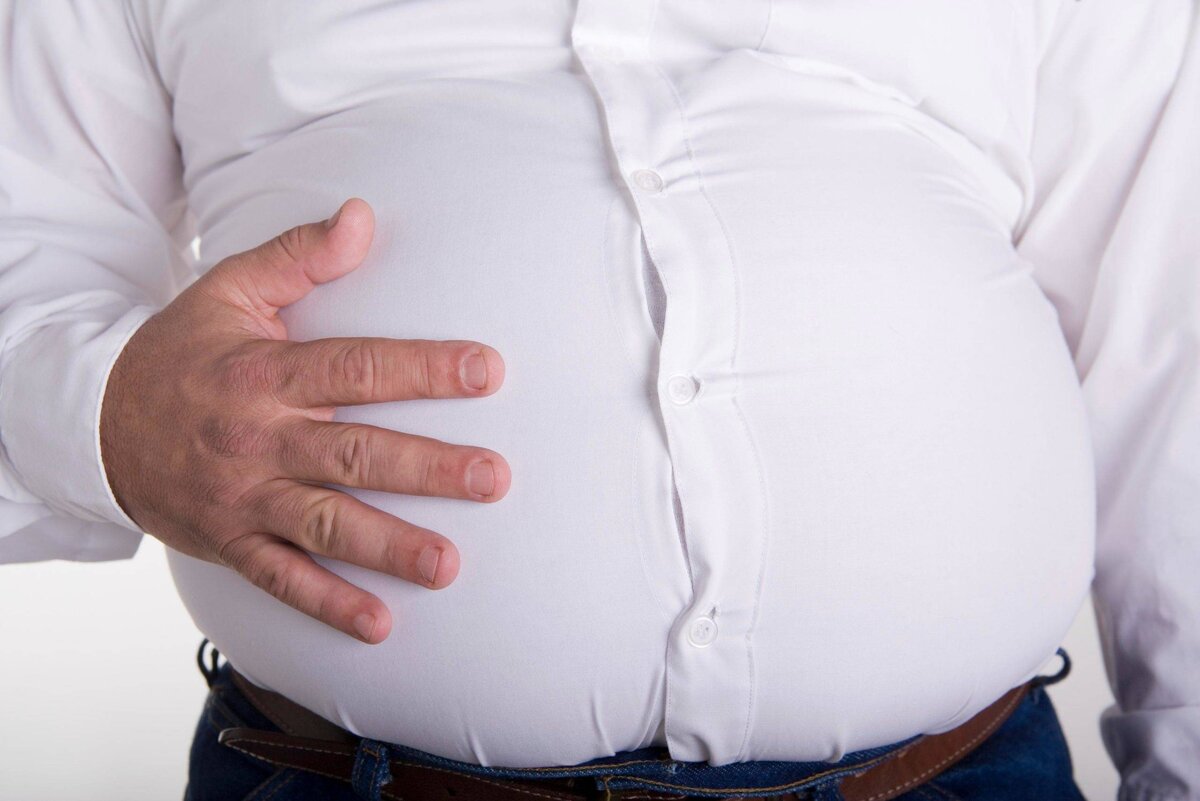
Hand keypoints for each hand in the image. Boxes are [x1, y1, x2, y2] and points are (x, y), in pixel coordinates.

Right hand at [99, 198, 509, 643]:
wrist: (96, 422)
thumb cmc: (182, 352)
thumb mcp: (229, 290)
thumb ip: (299, 257)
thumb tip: (364, 216)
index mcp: (264, 373)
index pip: (357, 368)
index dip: (424, 369)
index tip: (488, 372)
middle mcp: (258, 438)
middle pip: (354, 454)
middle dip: (427, 468)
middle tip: (494, 477)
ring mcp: (244, 497)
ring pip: (325, 524)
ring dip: (388, 546)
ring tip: (448, 565)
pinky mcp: (231, 541)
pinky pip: (281, 579)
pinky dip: (327, 604)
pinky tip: (378, 624)